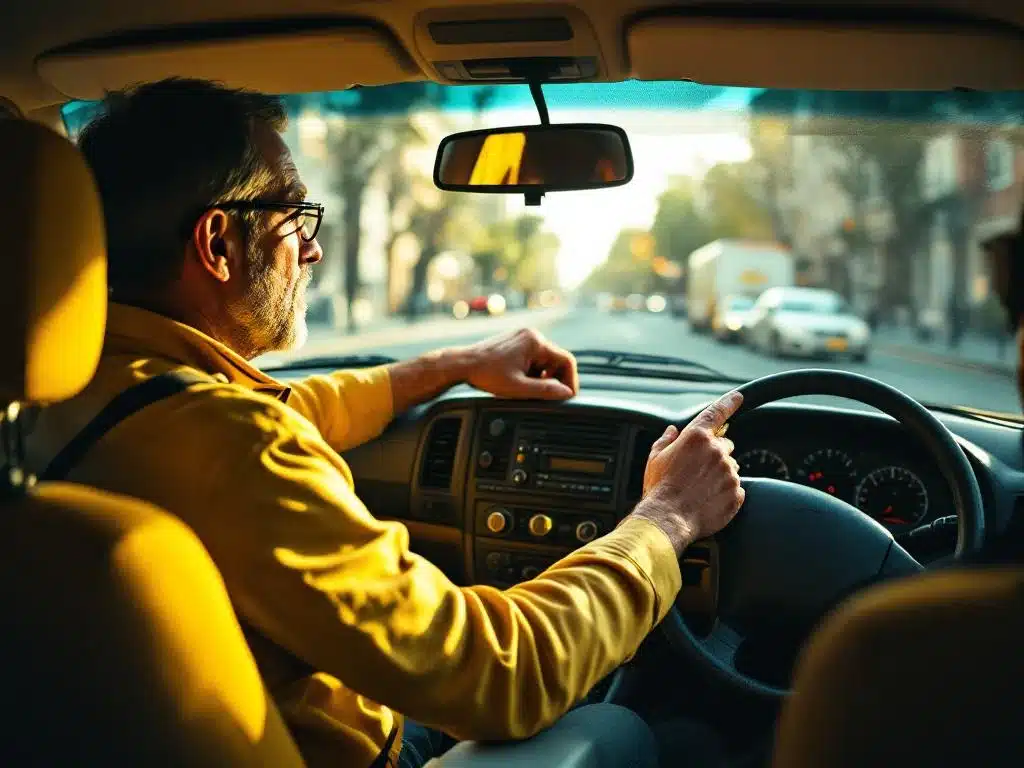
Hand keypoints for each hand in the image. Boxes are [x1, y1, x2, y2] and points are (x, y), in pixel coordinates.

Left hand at [459, 328, 578, 400]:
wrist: (461, 364)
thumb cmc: (485, 374)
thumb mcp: (517, 387)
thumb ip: (544, 390)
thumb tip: (565, 393)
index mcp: (535, 342)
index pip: (566, 361)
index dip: (570, 381)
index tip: (567, 396)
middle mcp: (532, 335)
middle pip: (556, 361)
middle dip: (553, 379)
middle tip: (544, 396)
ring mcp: (523, 337)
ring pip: (544, 361)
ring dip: (541, 376)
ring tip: (526, 388)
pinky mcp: (516, 342)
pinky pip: (533, 358)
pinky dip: (531, 371)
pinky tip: (519, 380)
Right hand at [629, 391, 744, 554]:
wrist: (668, 519)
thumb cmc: (659, 489)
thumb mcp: (655, 459)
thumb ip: (666, 440)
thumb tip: (671, 432)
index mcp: (696, 438)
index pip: (717, 413)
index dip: (729, 402)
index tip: (738, 397)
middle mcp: (717, 452)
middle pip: (725, 445)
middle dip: (714, 454)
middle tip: (697, 471)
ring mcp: (729, 473)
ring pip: (730, 468)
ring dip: (719, 474)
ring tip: (700, 489)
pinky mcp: (736, 493)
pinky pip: (735, 488)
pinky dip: (725, 492)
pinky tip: (708, 500)